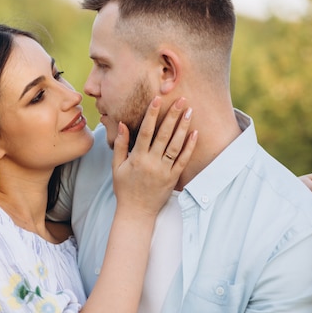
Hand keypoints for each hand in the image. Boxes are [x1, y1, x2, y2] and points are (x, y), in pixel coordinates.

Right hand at [112, 97, 196, 215]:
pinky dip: (189, 146)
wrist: (136, 212)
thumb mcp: (116, 166)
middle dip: (173, 116)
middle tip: (181, 100)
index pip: (146, 131)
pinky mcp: (173, 178)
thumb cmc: (124, 188)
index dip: (152, 115)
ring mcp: (164, 171)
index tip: (157, 100)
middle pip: (164, 135)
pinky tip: (195, 133)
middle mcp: (152, 163)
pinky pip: (183, 160)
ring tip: (190, 111)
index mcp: (137, 158)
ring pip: (176, 145)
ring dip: (183, 127)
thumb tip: (122, 124)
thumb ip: (121, 145)